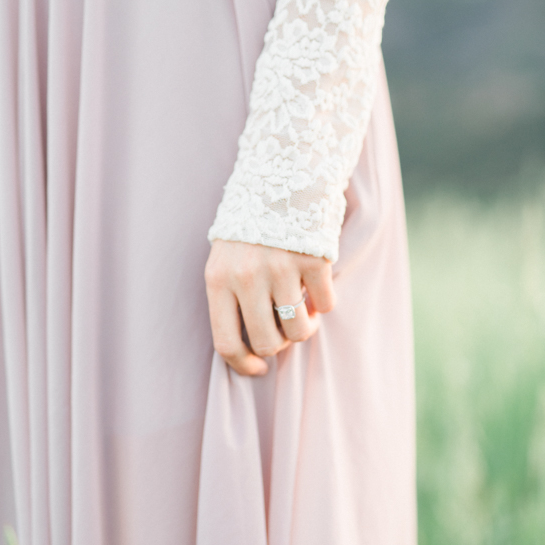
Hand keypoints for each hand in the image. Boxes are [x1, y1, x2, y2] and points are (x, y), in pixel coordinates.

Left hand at [203, 240, 335, 376]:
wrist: (282, 175)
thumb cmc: (250, 227)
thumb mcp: (225, 258)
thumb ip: (231, 297)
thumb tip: (251, 348)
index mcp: (218, 280)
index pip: (226, 342)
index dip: (244, 364)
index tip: (258, 369)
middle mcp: (247, 277)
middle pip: (268, 342)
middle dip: (279, 343)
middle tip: (283, 328)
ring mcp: (281, 269)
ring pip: (299, 329)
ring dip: (304, 327)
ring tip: (302, 309)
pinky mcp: (314, 260)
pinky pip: (326, 305)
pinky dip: (324, 302)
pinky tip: (316, 285)